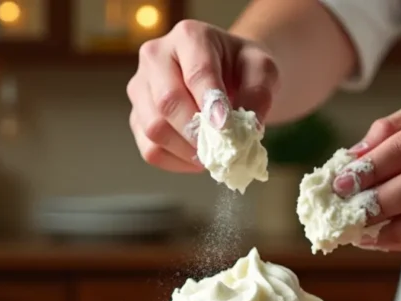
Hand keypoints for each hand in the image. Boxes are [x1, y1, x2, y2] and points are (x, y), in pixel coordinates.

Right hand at [127, 20, 279, 172]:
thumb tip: (245, 131)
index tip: (226, 127)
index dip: (210, 104)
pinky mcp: (137, 116)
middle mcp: (155, 57)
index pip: (196, 72)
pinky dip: (176, 162)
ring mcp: (141, 88)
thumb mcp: (263, 71)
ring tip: (213, 155)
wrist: (227, 73)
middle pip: (167, 102)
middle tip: (222, 150)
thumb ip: (258, 94)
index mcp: (189, 36)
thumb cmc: (243, 68)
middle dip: (197, 132)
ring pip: (153, 128)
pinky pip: (150, 149)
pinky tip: (197, 159)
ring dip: (186, 150)